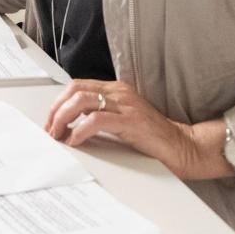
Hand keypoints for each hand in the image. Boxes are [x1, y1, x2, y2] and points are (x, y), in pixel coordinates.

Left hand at [43, 79, 216, 179]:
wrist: (184, 147)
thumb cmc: (153, 138)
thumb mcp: (121, 122)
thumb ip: (100, 118)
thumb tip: (70, 126)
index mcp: (116, 90)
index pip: (77, 86)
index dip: (58, 103)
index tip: (50, 121)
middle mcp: (119, 93)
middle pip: (75, 90)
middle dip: (56, 110)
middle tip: (50, 130)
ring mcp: (126, 105)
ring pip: (81, 101)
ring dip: (63, 119)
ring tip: (59, 135)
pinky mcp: (131, 121)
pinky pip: (96, 120)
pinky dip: (80, 130)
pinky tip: (76, 141)